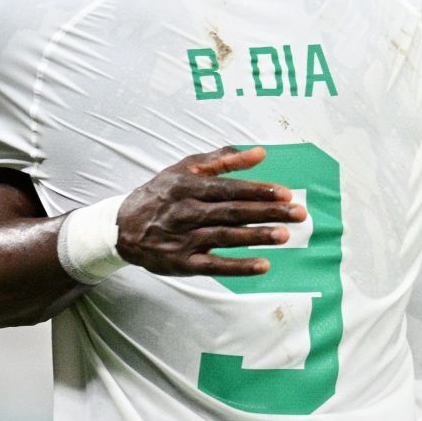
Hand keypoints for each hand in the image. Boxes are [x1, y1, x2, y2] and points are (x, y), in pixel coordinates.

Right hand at [116, 147, 305, 277]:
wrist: (123, 228)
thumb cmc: (161, 194)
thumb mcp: (185, 169)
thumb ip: (223, 160)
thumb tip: (261, 153)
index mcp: (189, 186)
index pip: (229, 189)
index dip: (258, 191)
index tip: (285, 193)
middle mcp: (188, 212)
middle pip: (234, 212)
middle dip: (268, 212)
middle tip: (298, 213)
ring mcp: (186, 239)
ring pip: (227, 237)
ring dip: (257, 236)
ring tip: (285, 235)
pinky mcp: (184, 263)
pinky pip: (214, 265)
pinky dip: (239, 267)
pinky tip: (263, 265)